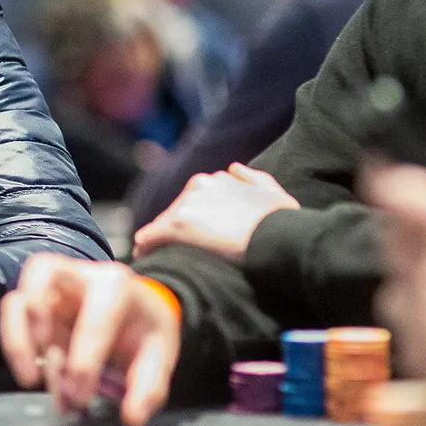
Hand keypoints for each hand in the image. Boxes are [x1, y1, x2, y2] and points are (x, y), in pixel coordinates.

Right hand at [0, 254, 178, 425]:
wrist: (138, 313)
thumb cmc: (145, 328)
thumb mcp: (161, 355)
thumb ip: (149, 387)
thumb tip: (132, 416)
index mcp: (116, 285)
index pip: (95, 317)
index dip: (85, 360)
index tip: (83, 395)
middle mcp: (79, 277)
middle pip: (42, 271)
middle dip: (36, 316)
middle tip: (44, 359)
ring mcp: (52, 292)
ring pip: (18, 297)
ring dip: (16, 338)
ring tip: (29, 378)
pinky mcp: (36, 308)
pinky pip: (14, 320)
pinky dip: (16, 347)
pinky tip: (32, 376)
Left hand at [132, 163, 298, 263]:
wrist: (280, 238)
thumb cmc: (281, 219)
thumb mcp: (270, 190)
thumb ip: (251, 177)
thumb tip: (233, 168)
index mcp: (215, 179)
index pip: (194, 201)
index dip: (193, 220)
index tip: (193, 236)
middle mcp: (197, 186)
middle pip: (178, 211)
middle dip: (179, 228)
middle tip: (178, 250)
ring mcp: (186, 205)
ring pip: (164, 223)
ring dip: (164, 238)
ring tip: (160, 256)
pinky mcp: (177, 226)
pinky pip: (149, 236)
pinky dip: (146, 246)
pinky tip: (145, 257)